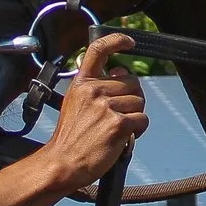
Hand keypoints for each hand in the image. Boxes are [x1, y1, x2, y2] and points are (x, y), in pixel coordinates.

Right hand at [39, 33, 147, 192]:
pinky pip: (142, 120)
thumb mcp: (74, 103)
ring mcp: (106, 106)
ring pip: (140, 102)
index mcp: (82, 84)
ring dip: (134, 117)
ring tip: (116, 129)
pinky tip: (123, 138)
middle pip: (133, 83)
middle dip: (132, 99)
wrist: (62, 164)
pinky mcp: (118, 124)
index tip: (129, 42)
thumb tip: (117, 70)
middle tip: (117, 116)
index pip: (98, 50)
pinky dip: (138, 130)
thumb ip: (94, 86)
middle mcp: (94, 91)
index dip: (117, 41)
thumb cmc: (71, 138)